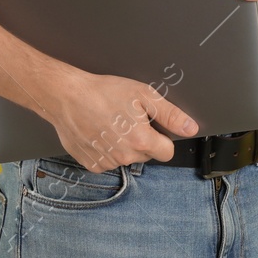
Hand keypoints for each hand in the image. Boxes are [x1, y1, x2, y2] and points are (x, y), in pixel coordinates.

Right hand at [40, 69, 198, 171]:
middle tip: (129, 119)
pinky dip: (107, 150)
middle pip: (147, 155)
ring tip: (112, 123)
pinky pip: (109, 161)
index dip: (163, 138)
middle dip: (144, 140)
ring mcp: (106, 163)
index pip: (167, 152)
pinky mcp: (91, 165)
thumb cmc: (104, 92)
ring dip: (125, 145)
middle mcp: (124, 157)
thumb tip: (190, 127)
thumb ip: (170, 115)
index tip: (153, 127)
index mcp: (141, 141)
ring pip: (127, 158)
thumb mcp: (144, 95)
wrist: (67, 97)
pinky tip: (100, 132)